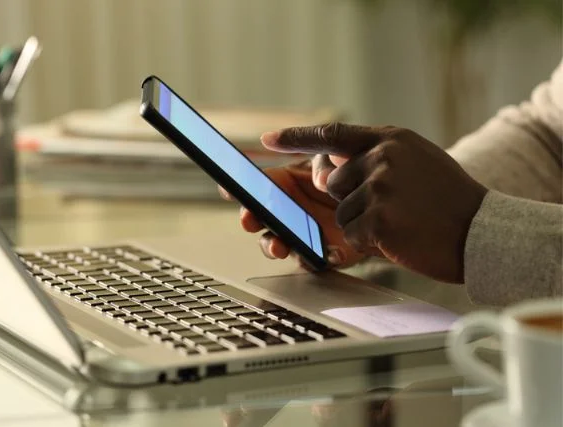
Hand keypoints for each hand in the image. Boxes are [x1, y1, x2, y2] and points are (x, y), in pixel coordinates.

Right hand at [218, 159, 365, 268]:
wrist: (394, 202)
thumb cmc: (364, 175)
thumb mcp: (342, 156)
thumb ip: (325, 160)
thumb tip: (321, 178)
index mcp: (291, 183)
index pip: (260, 185)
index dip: (242, 186)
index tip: (228, 189)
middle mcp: (293, 209)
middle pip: (262, 217)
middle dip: (252, 219)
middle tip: (250, 220)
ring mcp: (306, 233)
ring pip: (279, 242)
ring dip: (274, 245)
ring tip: (281, 246)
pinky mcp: (326, 253)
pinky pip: (313, 260)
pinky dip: (316, 259)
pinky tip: (327, 253)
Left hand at [261, 123, 487, 282]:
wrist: (483, 231)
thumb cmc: (446, 200)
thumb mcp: (415, 161)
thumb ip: (371, 159)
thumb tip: (322, 173)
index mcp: (390, 139)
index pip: (331, 134)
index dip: (296, 137)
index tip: (268, 140)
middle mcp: (382, 156)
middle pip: (331, 181)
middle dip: (348, 198)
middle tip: (388, 205)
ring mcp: (380, 186)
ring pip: (340, 210)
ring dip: (361, 222)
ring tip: (400, 220)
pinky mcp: (379, 218)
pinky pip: (351, 233)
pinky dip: (370, 241)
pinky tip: (400, 235)